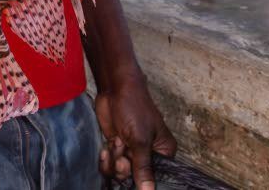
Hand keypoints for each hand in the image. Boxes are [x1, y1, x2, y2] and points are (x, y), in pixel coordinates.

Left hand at [95, 69, 176, 188]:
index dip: (143, 180)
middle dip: (125, 169)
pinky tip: (106, 147)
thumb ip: (143, 167)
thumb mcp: (140, 140)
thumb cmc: (134, 108)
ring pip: (120, 173)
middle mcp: (148, 154)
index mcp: (163, 152)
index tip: (132, 172)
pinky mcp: (116, 147)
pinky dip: (106, 159)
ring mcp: (131, 151)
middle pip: (136, 178)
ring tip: (116, 145)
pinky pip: (110, 164)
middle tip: (121, 156)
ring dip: (114, 162)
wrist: (114, 89)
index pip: (156, 177)